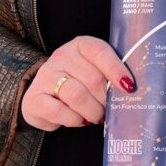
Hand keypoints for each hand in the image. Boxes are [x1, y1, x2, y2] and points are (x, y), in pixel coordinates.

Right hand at [21, 36, 135, 130]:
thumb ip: (110, 76)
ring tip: (97, 116)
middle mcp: (62, 56)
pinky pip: (59, 111)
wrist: (44, 97)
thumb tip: (130, 90)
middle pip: (93, 78)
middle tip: (110, 110)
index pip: (100, 51)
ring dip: (93, 111)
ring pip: (76, 95)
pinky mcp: (35, 98)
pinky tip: (80, 120)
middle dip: (106, 99)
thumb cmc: (78, 83)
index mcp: (80, 45)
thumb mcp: (94, 72)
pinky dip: (75, 120)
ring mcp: (46, 76)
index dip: (116, 69)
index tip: (129, 86)